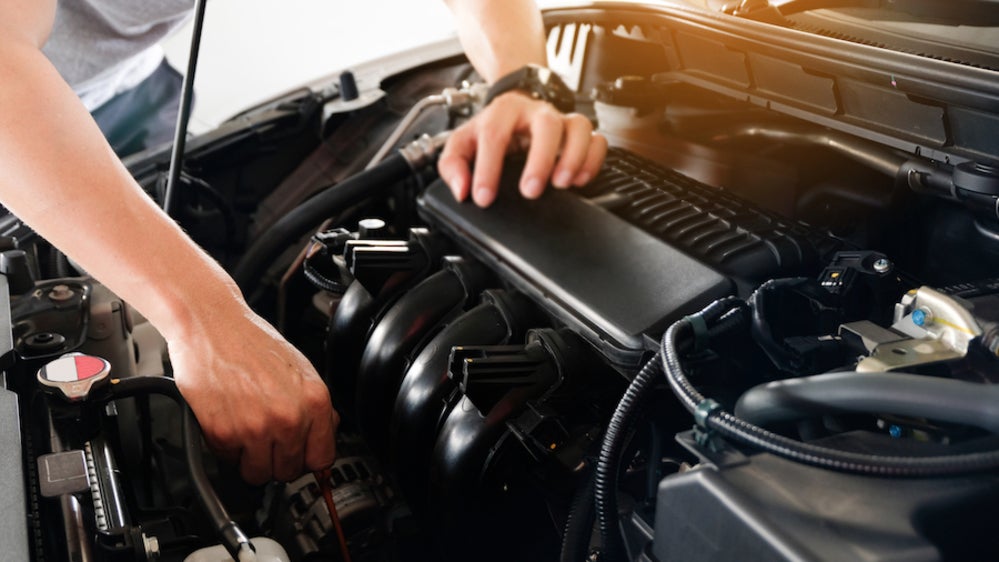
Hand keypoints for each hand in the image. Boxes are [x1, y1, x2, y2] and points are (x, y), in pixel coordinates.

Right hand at [169, 305, 338, 484]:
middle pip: (289, 471)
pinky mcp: (223, 433)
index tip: (298, 457)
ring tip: (246, 432)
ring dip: (250, 460)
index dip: (307, 460)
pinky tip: (228, 421)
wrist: (211, 325)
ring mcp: (256, 428)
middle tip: (266, 437)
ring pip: (258, 475)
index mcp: (314, 401)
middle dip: (276, 459)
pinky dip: (226, 448)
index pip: (322, 459)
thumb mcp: (300, 371)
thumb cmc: (252, 343)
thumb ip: (315, 409)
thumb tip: (323, 438)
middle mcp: (289, 417)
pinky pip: (229, 462)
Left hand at [438, 92, 606, 206]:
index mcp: (502, 111)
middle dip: (541, 160)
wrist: (514, 107)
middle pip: (547, 125)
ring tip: (562, 184)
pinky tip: (580, 179)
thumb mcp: (462, 142)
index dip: (487, 169)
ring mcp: (560, 120)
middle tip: (530, 191)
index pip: (494, 135)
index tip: (484, 197)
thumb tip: (462, 189)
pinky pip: (597, 140)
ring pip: (579, 128)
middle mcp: (535, 112)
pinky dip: (593, 160)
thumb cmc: (491, 127)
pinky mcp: (578, 132)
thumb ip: (453, 165)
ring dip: (574, 158)